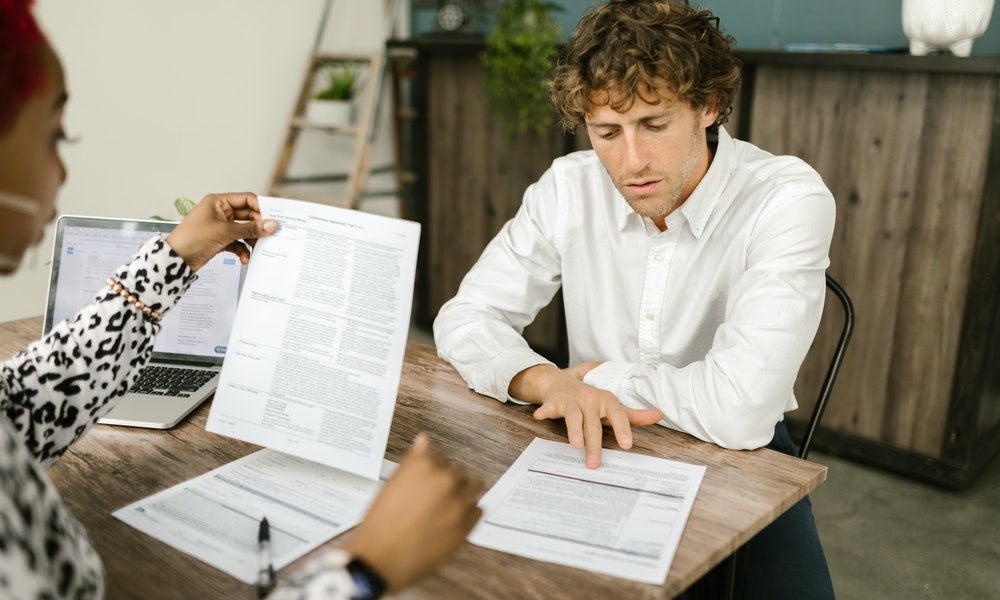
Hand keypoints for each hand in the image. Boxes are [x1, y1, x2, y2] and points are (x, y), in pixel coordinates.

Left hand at [164, 192, 276, 271]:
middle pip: (247, 216)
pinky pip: (237, 242)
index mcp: (219, 202)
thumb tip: (271, 225)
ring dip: (251, 240)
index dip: (261, 208)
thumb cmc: (192, 239)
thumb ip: (250, 229)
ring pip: (244, 231)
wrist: (176, 259)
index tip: (273, 218)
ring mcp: (220, 226)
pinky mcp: (220, 240)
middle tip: (270, 235)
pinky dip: (242, 250)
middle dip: (258, 227)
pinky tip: (244, 258)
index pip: (246, 199)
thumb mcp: (226, 232)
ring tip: (258, 248)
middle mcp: (220, 212)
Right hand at [343, 433, 482, 591]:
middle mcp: (445, 479)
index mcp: (424, 464)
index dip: (434, 470)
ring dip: (464, 493)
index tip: (428, 481)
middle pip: (459, 471)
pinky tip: (451, 521)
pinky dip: (468, 513)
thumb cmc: (381, 522)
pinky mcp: (466, 525)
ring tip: (447, 507)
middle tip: (435, 498)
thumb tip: (424, 440)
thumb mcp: (393, 483)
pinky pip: (478, 510)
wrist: (380, 558)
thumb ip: (414, 460)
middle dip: (449, 481)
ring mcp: (458, 502)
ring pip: (475, 486)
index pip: (441, 456)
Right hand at [511, 363, 661, 468]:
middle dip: (594, 443)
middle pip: (593, 423)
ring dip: (573, 430)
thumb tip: (658, 415)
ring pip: (573, 417)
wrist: (562, 381)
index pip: (618, 414)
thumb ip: (633, 415)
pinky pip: (549, 407)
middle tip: (594, 463)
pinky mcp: (554, 401)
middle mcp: (589, 398)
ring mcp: (571, 399)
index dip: (623, 429)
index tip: (627, 445)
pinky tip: (540, 417)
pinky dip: (545, 411)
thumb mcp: (611, 405)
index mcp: (606, 400)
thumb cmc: (590, 400)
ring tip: (575, 445)